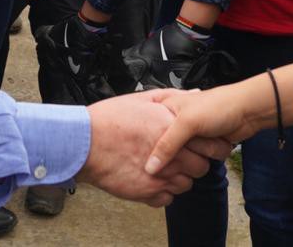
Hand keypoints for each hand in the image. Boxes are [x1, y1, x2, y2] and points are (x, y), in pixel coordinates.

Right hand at [81, 90, 232, 206]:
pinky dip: (163, 192)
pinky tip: (153, 180)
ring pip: (186, 185)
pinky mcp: (148, 192)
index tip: (198, 143)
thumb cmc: (109, 120)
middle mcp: (172, 155)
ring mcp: (162, 176)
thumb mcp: (141, 99)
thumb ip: (171, 97)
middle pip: (202, 167)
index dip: (206, 145)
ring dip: (179, 178)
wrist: (85, 144)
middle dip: (195, 162)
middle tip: (182, 157)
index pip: (207, 144)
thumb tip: (193, 94)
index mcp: (172, 130)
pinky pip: (168, 198)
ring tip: (165, 168)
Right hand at [144, 82, 261, 174]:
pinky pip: (196, 162)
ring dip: (195, 159)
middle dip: (180, 154)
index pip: (150, 136)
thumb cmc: (218, 105)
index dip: (151, 149)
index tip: (154, 159)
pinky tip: (210, 154)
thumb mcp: (187, 123)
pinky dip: (203, 161)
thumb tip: (151, 167)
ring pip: (183, 159)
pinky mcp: (202, 147)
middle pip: (167, 151)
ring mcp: (190, 137)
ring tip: (206, 145)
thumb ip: (167, 145)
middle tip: (191, 146)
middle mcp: (175, 125)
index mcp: (166, 111)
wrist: (248, 110)